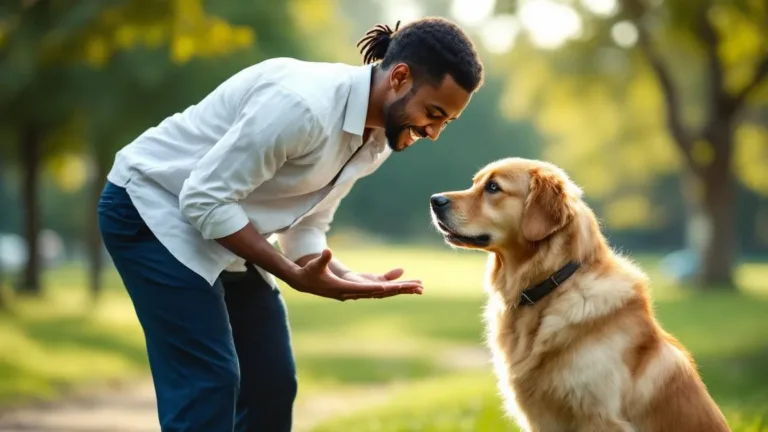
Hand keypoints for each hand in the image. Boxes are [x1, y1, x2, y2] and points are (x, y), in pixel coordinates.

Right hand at [287, 249, 422, 300]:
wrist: (306, 283)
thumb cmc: (310, 273)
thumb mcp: (315, 265)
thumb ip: (322, 259)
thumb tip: (327, 251)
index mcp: (344, 289)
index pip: (365, 289)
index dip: (378, 288)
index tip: (392, 287)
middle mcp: (354, 293)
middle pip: (381, 292)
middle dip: (399, 289)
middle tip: (417, 287)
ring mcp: (358, 292)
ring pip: (384, 292)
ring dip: (401, 289)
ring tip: (419, 287)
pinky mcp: (360, 289)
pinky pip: (380, 288)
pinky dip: (393, 285)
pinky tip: (406, 283)